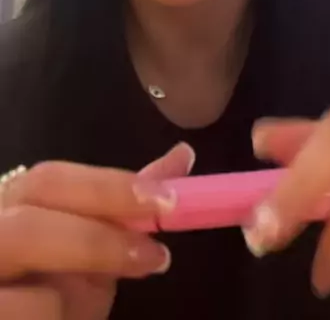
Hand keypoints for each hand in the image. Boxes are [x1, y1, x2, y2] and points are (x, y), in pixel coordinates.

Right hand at [0, 142, 193, 318]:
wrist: (22, 318)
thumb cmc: (47, 285)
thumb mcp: (86, 244)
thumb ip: (124, 205)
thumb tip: (182, 156)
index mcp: (7, 207)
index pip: (47, 182)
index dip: (108, 188)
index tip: (165, 200)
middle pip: (29, 228)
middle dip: (98, 243)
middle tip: (156, 257)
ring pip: (34, 295)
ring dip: (74, 304)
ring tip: (84, 312)